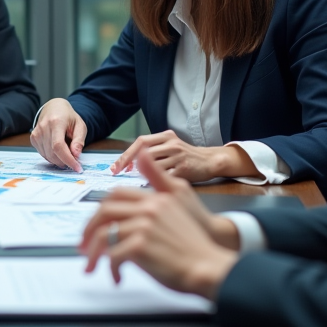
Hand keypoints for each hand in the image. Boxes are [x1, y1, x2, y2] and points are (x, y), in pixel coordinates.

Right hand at [29, 98, 86, 171]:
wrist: (54, 108)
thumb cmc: (68, 117)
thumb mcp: (80, 125)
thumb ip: (79, 140)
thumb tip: (76, 155)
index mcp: (56, 122)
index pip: (58, 146)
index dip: (68, 159)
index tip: (77, 168)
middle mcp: (43, 127)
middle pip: (52, 153)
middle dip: (65, 161)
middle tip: (75, 161)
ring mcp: (36, 133)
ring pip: (47, 156)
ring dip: (59, 160)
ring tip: (67, 151)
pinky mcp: (33, 138)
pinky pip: (43, 154)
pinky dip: (52, 157)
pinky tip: (58, 150)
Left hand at [78, 151, 238, 299]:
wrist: (210, 266)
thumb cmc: (195, 241)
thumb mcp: (181, 199)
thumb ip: (158, 178)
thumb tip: (142, 152)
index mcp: (155, 198)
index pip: (116, 196)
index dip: (100, 212)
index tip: (95, 227)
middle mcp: (148, 208)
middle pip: (104, 212)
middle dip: (89, 230)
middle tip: (84, 247)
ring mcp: (144, 226)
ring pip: (104, 235)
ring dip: (94, 253)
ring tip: (93, 266)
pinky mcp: (142, 246)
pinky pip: (113, 255)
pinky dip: (111, 268)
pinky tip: (117, 277)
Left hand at [111, 130, 259, 182]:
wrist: (211, 162)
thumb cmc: (187, 158)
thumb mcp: (170, 148)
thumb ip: (153, 153)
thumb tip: (128, 163)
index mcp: (166, 136)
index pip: (140, 142)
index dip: (126, 154)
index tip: (115, 167)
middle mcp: (172, 143)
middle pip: (144, 152)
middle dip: (128, 164)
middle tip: (118, 175)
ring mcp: (179, 155)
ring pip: (153, 165)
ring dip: (142, 175)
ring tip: (135, 182)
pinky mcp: (185, 169)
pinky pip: (165, 177)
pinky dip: (156, 183)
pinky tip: (151, 189)